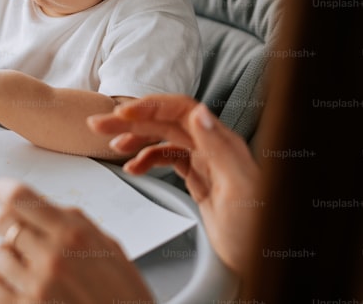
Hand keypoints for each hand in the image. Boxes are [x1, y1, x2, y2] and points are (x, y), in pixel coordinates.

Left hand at [0, 178, 153, 303]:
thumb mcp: (109, 247)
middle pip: (2, 221)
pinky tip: (12, 282)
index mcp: (74, 234)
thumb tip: (43, 208)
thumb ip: (74, 224)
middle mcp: (51, 256)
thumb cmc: (123, 296)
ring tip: (22, 262)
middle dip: (6, 221)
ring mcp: (35, 286)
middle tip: (14, 227)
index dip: (7, 190)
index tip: (2, 189)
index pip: (22, 199)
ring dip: (5, 255)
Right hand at [88, 94, 260, 273]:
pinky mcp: (199, 179)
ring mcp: (205, 162)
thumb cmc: (258, 224)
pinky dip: (147, 160)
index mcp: (221, 141)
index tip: (123, 113)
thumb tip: (198, 113)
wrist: (262, 256)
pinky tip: (134, 167)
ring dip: (136, 139)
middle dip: (132, 120)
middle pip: (166, 122)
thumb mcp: (239, 186)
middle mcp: (212, 146)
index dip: (151, 107)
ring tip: (112, 145)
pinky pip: (169, 160)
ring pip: (164, 139)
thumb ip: (219, 147)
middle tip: (100, 124)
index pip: (181, 110)